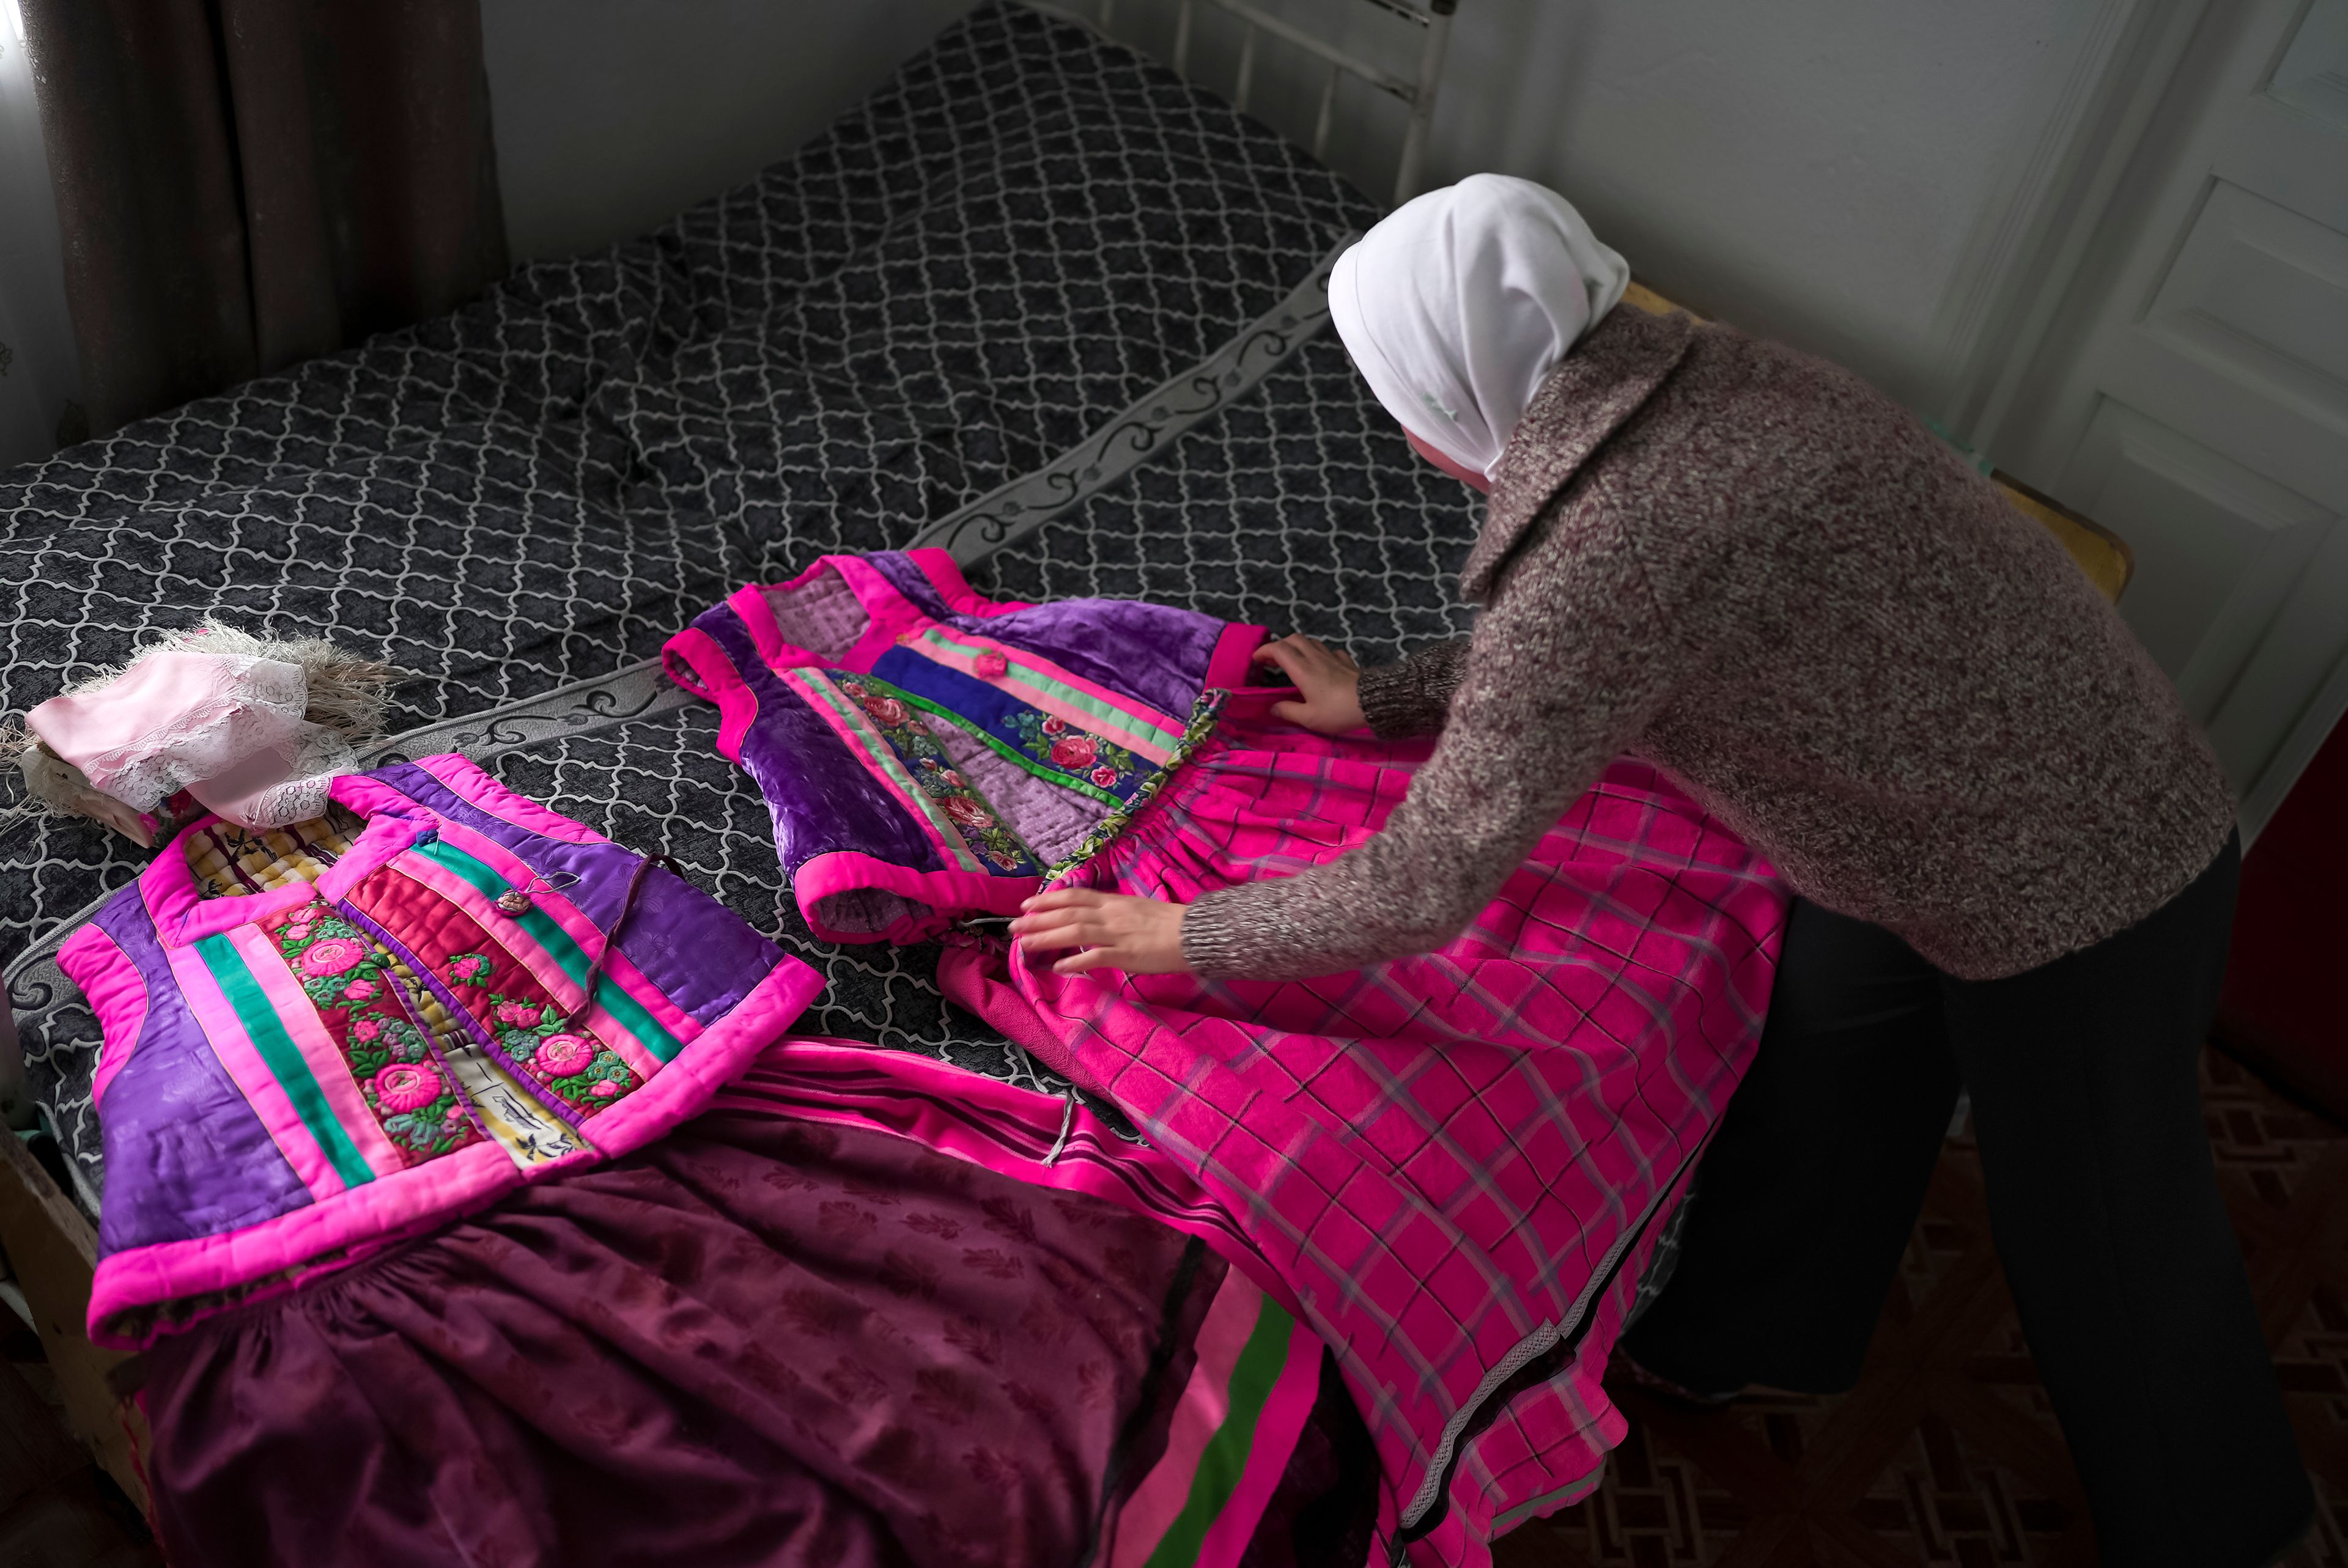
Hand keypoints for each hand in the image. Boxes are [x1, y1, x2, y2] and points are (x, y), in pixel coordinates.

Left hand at [1011, 889, 1192, 975]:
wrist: (1192, 933)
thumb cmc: (1165, 922)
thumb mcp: (1134, 908)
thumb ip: (1110, 912)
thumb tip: (1088, 916)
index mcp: (1112, 902)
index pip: (1074, 896)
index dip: (1048, 899)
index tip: (1026, 904)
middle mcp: (1110, 914)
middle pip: (1067, 913)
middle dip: (1038, 920)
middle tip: (1013, 926)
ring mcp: (1116, 934)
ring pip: (1075, 932)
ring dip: (1047, 937)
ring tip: (1024, 943)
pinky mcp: (1125, 954)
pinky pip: (1095, 957)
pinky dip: (1075, 960)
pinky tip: (1057, 966)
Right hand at [1253, 634, 1363, 733]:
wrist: (1373, 702)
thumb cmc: (1337, 711)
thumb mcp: (1309, 717)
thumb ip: (1288, 711)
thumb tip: (1272, 707)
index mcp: (1302, 669)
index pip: (1278, 649)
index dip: (1264, 651)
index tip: (1256, 660)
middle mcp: (1315, 658)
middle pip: (1293, 639)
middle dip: (1280, 646)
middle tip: (1273, 661)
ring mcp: (1332, 657)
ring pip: (1311, 642)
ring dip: (1298, 647)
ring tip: (1294, 661)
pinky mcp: (1346, 661)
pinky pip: (1329, 651)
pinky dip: (1319, 654)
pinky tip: (1322, 665)